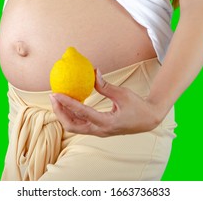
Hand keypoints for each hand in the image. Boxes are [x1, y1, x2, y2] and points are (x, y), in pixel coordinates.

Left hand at [49, 69, 169, 136]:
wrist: (148, 120)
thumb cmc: (137, 106)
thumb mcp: (122, 94)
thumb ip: (106, 86)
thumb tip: (94, 71)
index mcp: (106, 123)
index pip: (82, 113)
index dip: (67, 103)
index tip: (56, 93)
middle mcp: (100, 130)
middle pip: (72, 125)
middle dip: (59, 112)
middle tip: (53, 96)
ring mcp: (99, 132)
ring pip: (75, 126)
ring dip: (64, 114)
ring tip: (57, 99)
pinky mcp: (99, 130)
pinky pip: (81, 124)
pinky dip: (72, 114)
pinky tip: (69, 102)